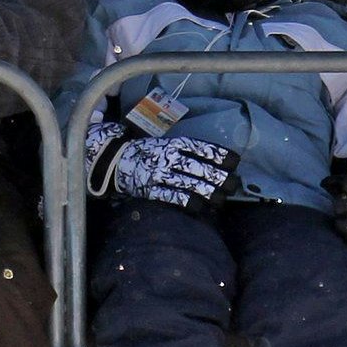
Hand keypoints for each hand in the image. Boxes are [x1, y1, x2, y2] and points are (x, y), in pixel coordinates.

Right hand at [86, 118, 241, 211]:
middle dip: (219, 177)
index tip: (235, 161)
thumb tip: (207, 148)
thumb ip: (183, 143)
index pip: (200, 147)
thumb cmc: (144, 149)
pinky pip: (170, 196)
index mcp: (172, 142)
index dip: (218, 155)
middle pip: (198, 167)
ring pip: (187, 183)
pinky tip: (199, 207)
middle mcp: (167, 157)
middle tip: (235, 185)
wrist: (112, 159)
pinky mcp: (150, 189)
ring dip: (207, 191)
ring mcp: (158, 173)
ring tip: (222, 198)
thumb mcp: (163, 138)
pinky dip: (185, 202)